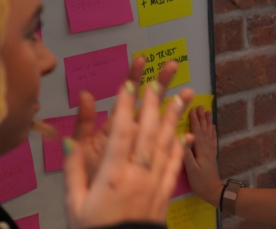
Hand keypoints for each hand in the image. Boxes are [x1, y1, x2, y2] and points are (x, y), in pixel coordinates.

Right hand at [64, 76, 193, 227]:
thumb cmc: (95, 228)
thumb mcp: (75, 203)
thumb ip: (73, 170)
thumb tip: (68, 140)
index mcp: (113, 174)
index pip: (120, 132)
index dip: (124, 107)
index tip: (128, 85)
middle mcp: (137, 173)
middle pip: (147, 131)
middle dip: (153, 103)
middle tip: (159, 80)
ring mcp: (155, 181)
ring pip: (166, 143)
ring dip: (174, 117)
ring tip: (183, 96)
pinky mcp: (165, 191)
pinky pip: (175, 164)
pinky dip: (181, 146)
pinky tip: (186, 132)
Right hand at [183, 107, 223, 206]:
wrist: (214, 191)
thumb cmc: (200, 182)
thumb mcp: (191, 169)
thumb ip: (187, 154)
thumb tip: (183, 137)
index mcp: (201, 151)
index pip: (197, 132)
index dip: (194, 120)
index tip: (192, 109)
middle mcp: (207, 148)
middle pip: (204, 130)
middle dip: (201, 117)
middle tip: (200, 105)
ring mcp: (210, 152)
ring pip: (209, 133)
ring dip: (208, 122)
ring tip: (208, 112)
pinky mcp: (211, 156)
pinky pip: (212, 140)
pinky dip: (212, 132)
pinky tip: (213, 127)